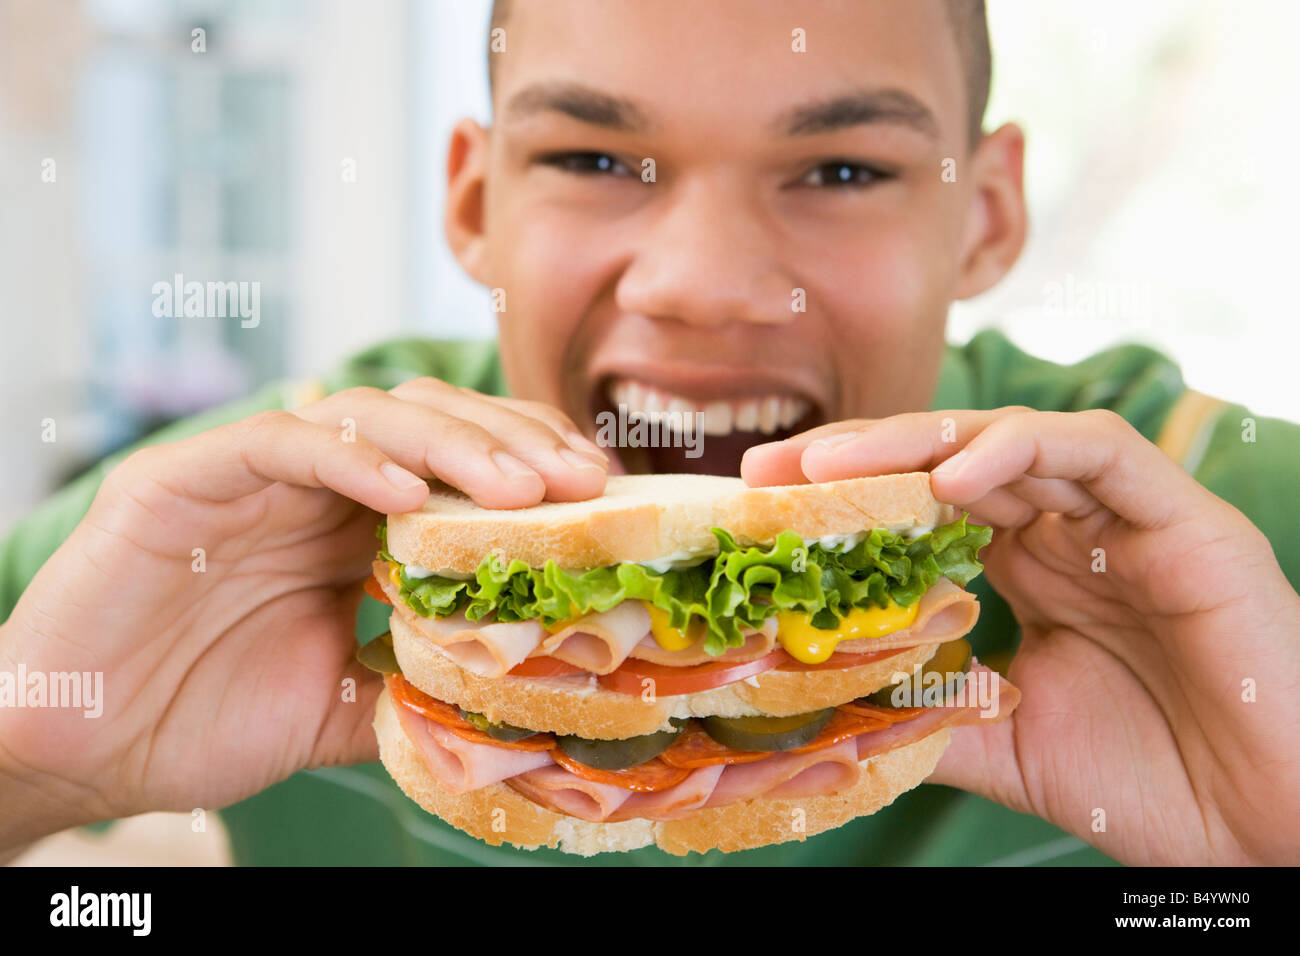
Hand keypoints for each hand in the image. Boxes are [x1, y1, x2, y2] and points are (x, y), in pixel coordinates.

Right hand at [0, 379, 609, 848]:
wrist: (83, 752)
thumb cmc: (203, 721)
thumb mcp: (343, 705)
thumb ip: (414, 677)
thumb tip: (515, 686)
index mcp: (353, 525)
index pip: (459, 463)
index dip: (532, 467)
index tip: (599, 498)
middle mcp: (313, 486)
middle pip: (431, 423)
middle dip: (513, 445)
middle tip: (580, 482)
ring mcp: (252, 473)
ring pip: (369, 415)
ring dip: (454, 443)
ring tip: (520, 488)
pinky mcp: (186, 477)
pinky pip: (282, 440)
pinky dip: (352, 457)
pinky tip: (411, 495)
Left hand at [742, 406, 1299, 863]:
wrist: (1268, 828)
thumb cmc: (1154, 780)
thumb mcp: (1010, 742)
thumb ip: (934, 712)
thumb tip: (838, 707)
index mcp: (1031, 568)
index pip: (923, 504)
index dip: (847, 497)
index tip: (762, 506)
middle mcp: (1070, 530)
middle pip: (949, 459)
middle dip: (856, 457)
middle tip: (768, 468)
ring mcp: (1124, 517)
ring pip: (1009, 439)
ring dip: (915, 443)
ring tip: (831, 468)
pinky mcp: (1183, 517)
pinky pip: (1097, 452)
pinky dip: (1020, 451)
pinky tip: (951, 479)